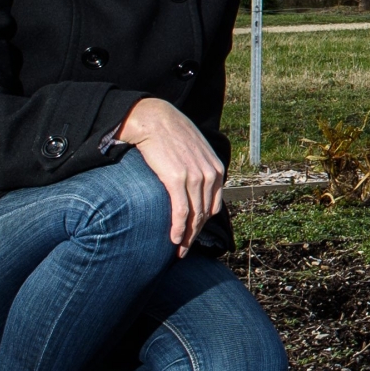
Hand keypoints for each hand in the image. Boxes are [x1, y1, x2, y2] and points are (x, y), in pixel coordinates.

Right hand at [118, 98, 225, 256]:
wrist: (153, 119)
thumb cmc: (170, 135)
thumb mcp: (195, 151)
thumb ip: (200, 168)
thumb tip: (194, 188)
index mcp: (216, 169)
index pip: (214, 205)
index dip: (203, 223)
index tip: (193, 235)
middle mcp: (210, 174)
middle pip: (205, 214)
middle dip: (195, 235)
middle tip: (185, 251)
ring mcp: (195, 177)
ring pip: (194, 216)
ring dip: (187, 237)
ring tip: (178, 251)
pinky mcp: (177, 179)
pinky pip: (181, 212)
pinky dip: (178, 229)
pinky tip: (173, 240)